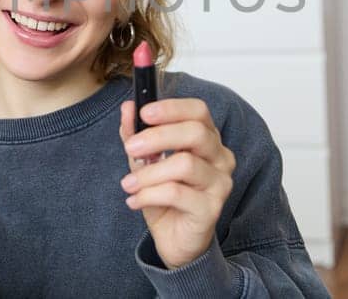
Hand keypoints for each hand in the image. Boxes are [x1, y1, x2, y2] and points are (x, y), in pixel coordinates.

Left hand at [118, 98, 235, 268]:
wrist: (175, 239)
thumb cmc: (165, 197)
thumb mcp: (145, 162)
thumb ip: (137, 134)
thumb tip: (127, 108)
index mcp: (207, 139)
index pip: (198, 111)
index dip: (172, 108)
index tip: (144, 112)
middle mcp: (220, 158)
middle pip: (195, 133)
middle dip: (157, 137)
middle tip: (130, 148)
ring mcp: (219, 183)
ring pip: (185, 164)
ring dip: (148, 173)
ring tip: (128, 184)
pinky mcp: (212, 209)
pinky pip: (177, 193)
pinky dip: (149, 195)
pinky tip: (134, 201)